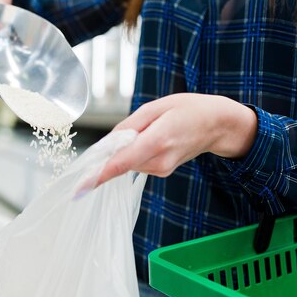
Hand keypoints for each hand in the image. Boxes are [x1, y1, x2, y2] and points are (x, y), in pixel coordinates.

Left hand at [96, 93, 257, 186]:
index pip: (121, 163)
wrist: (216, 125)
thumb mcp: (156, 107)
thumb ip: (128, 125)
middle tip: (136, 125)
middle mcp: (159, 161)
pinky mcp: (161, 172)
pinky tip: (154, 138)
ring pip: (128, 161)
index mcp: (157, 140)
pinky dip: (137, 152)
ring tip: (152, 129)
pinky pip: (137, 162)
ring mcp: (161, 170)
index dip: (98, 175)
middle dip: (116, 146)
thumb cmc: (188, 110)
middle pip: (120, 160)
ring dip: (128, 147)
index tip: (80, 189)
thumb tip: (107, 144)